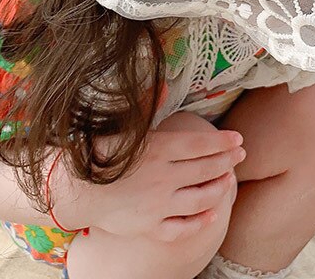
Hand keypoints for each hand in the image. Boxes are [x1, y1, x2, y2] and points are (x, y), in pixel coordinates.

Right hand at [50, 127, 245, 241]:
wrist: (73, 189)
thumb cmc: (100, 153)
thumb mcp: (127, 127)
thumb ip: (150, 111)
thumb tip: (167, 88)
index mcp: (158, 149)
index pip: (201, 144)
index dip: (223, 142)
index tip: (238, 138)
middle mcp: (162, 177)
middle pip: (206, 169)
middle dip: (227, 161)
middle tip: (241, 154)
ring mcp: (157, 204)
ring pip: (200, 198)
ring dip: (219, 188)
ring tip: (229, 179)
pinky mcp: (150, 226)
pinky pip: (182, 227)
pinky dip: (200, 221)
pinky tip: (212, 213)